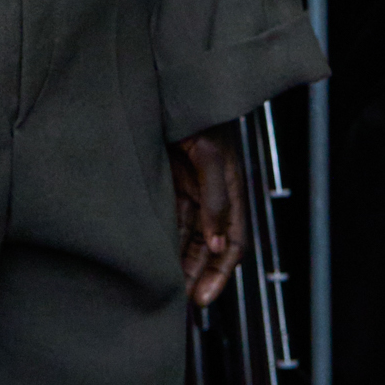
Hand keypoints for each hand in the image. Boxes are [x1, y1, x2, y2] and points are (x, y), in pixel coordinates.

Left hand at [169, 123, 247, 307]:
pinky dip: (164, 239)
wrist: (167, 83)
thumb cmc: (197, 114)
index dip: (220, 274)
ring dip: (180, 261)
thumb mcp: (208, 156)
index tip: (202, 299)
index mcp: (230, 190)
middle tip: (179, 302)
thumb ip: (215, 200)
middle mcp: (211, 194)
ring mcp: (188, 188)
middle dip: (198, 274)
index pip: (233, 244)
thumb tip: (217, 245)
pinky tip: (152, 257)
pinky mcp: (166, 180)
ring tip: (164, 287)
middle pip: (209, 246)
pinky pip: (169, 218)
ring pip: (187, 235)